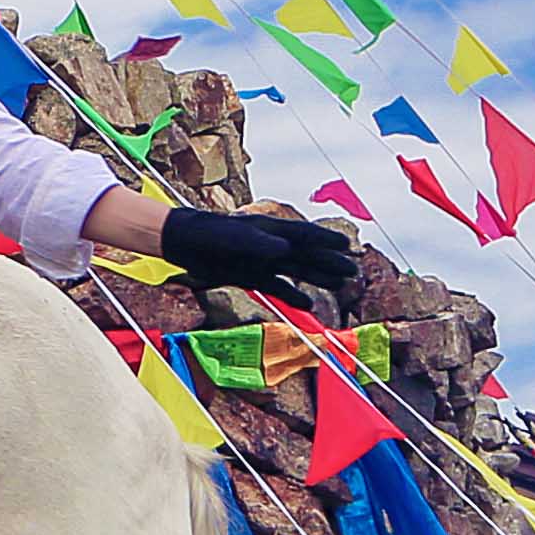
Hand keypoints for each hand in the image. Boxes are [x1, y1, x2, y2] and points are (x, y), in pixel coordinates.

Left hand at [159, 205, 354, 301]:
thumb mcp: (232, 237)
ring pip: (296, 271)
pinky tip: (307, 304)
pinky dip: (292, 295)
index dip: (326, 241)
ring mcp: (261, 262)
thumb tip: (286, 248)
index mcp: (270, 231)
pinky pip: (277, 288)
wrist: (182, 242)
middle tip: (353, 271)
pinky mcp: (250, 276)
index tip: (348, 245)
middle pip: (306, 255)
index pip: (305, 235)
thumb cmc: (207, 233)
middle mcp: (270, 246)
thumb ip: (259, 242)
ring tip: (339, 285)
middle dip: (329, 263)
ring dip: (317, 278)